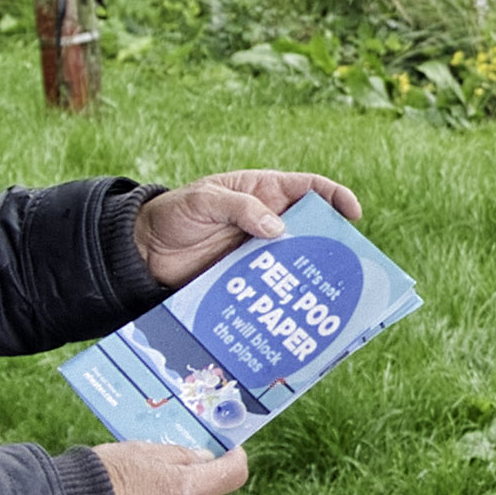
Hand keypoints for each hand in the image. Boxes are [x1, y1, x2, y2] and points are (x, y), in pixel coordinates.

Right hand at [96, 440, 249, 494]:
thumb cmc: (100, 480)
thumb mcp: (144, 450)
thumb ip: (181, 455)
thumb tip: (202, 458)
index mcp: (189, 491)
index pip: (234, 475)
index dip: (233, 459)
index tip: (228, 452)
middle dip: (194, 480)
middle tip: (166, 466)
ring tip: (140, 488)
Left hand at [137, 171, 362, 287]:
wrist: (143, 251)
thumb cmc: (173, 213)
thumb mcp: (204, 200)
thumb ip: (240, 207)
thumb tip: (278, 228)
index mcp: (264, 191)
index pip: (310, 188)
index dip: (335, 196)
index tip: (352, 214)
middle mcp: (268, 221)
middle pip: (311, 228)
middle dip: (331, 242)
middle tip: (346, 262)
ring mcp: (259, 251)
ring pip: (295, 260)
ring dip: (309, 273)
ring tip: (324, 290)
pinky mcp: (248, 277)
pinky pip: (274, 284)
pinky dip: (285, 295)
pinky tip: (293, 307)